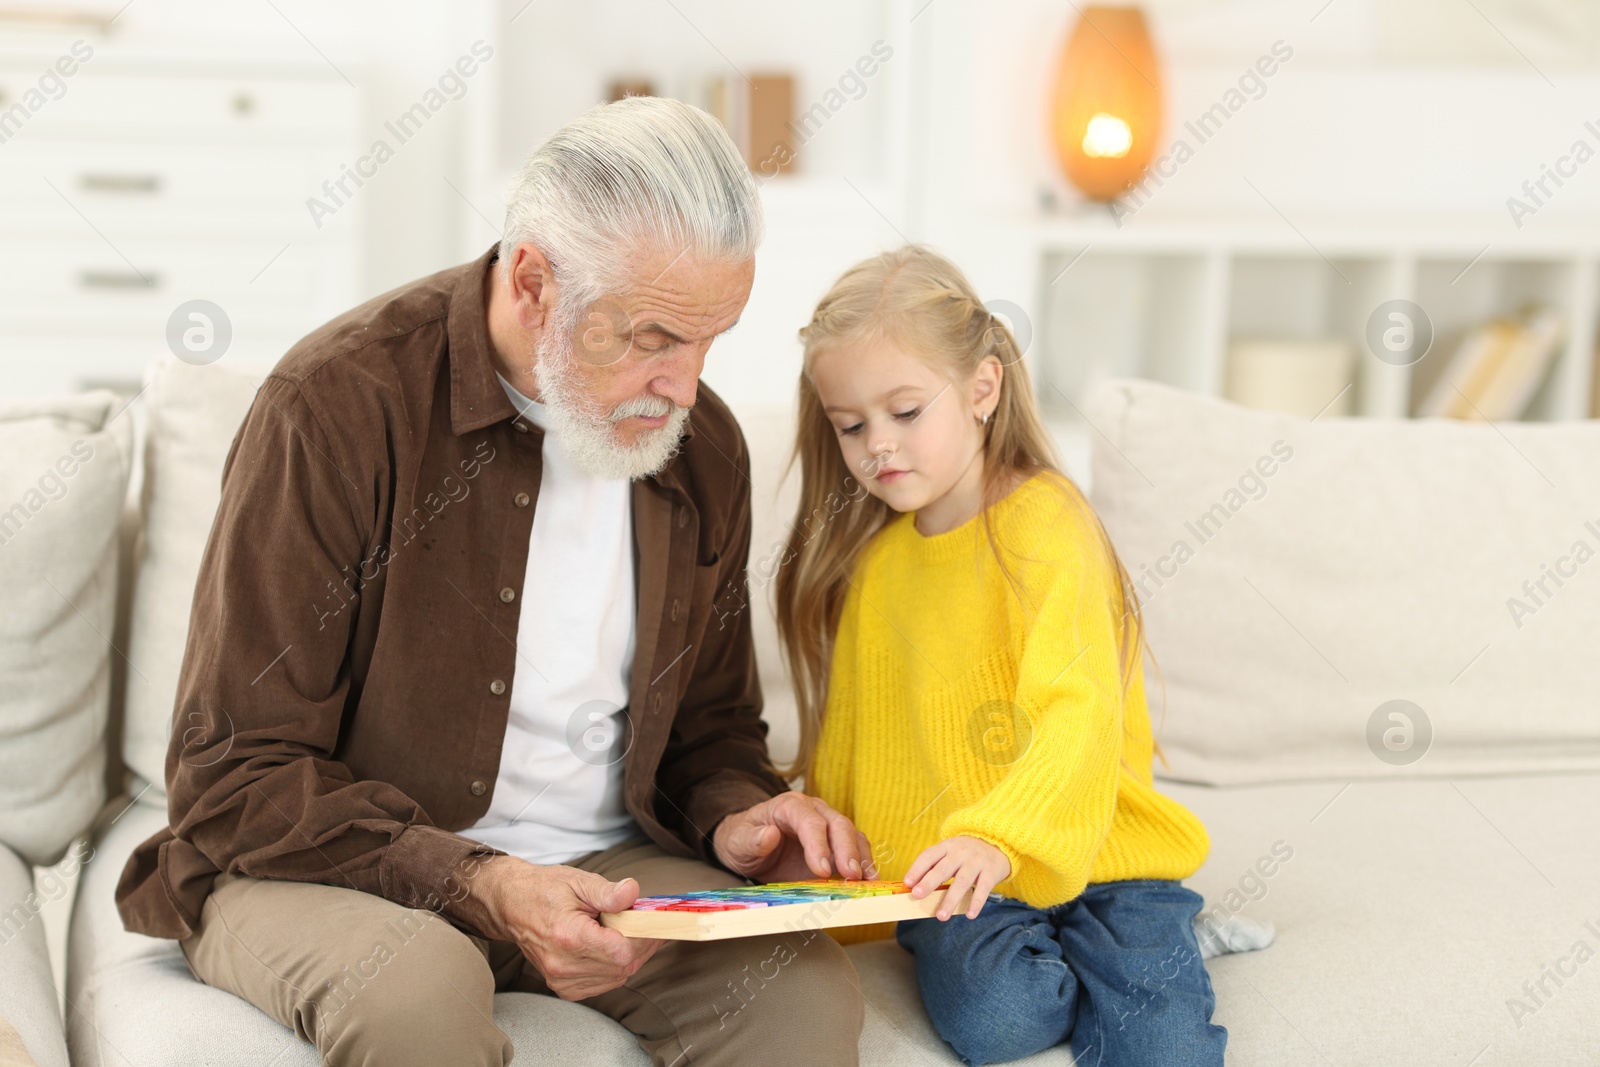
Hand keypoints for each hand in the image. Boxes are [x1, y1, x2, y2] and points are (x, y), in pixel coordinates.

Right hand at [454, 854, 663, 999]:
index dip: (644, 938)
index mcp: (568, 936)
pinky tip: (612, 948)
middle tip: (647, 924)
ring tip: (628, 933)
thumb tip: (633, 893)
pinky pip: (602, 984)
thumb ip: (607, 891)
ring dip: (630, 957)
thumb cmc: (545, 889)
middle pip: (622, 967)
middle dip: (641, 946)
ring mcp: (561, 979)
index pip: (622, 951)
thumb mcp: (577, 881)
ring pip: (616, 978)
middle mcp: (563, 964)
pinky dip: (615, 968)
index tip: (652, 921)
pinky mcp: (562, 987)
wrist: (512, 905)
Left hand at [712, 791, 874, 882]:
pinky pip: (855, 848)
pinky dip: (865, 863)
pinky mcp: (835, 844)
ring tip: (867, 879)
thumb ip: (752, 839)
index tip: (821, 870)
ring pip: (852, 834)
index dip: (818, 844)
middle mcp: (813, 811)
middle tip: (851, 875)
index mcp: (789, 806)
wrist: (748, 844)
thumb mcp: (738, 840)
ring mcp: (827, 825)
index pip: (809, 821)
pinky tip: (870, 880)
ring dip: (861, 856)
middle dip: (846, 850)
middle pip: (837, 824)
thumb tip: (770, 834)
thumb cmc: (743, 839)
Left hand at [904, 835, 1010, 919]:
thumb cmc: (965, 854)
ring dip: (951, 899)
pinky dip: (976, 902)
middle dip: (929, 882)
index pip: (928, 856)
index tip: (907, 883)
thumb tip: (914, 887)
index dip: (917, 869)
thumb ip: (934, 866)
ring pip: (962, 881)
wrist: (996, 843)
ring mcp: (976, 861)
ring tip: (941, 916)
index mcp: (946, 847)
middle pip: (943, 868)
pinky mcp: (991, 871)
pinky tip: (970, 915)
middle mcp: (960, 852)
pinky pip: (983, 889)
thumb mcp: (949, 853)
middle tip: (917, 895)